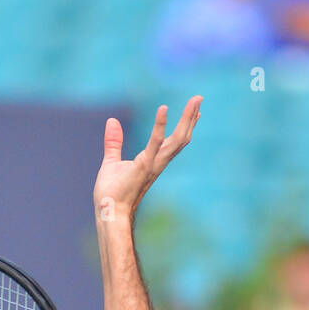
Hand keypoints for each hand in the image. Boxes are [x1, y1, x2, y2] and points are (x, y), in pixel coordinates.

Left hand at [93, 96, 201, 223]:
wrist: (109, 211)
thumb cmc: (111, 193)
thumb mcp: (112, 162)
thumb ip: (114, 142)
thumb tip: (112, 121)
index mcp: (152, 162)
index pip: (174, 142)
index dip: (185, 126)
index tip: (196, 112)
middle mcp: (158, 163)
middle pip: (181, 138)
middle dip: (190, 118)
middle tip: (199, 98)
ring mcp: (153, 164)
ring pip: (176, 139)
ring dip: (186, 119)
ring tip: (195, 101)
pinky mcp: (144, 165)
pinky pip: (155, 143)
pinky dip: (160, 125)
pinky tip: (163, 109)